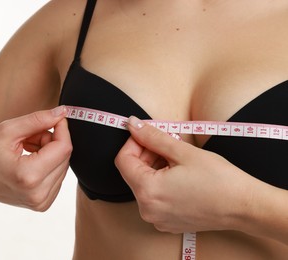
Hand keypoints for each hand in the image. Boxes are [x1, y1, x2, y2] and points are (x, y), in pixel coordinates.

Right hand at [0, 106, 71, 210]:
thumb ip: (38, 120)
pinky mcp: (43, 204)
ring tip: (27, 149)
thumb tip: (63, 112)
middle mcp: (38, 194)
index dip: (62, 129)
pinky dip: (49, 165)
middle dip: (52, 140)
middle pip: (65, 156)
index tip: (55, 117)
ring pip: (63, 165)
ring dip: (51, 152)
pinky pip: (58, 176)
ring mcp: (42, 202)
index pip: (63, 148)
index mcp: (28, 176)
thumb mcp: (7, 130)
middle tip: (30, 136)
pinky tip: (31, 161)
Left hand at [115, 116, 257, 232]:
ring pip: (143, 184)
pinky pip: (154, 197)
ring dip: (154, 166)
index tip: (147, 133)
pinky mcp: (166, 221)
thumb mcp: (182, 151)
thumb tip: (133, 124)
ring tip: (176, 156)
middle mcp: (147, 209)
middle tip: (166, 141)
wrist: (245, 206)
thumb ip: (153, 137)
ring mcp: (157, 218)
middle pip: (132, 172)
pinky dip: (160, 181)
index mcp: (148, 192)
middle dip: (146, 153)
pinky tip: (178, 173)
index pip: (123, 160)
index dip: (133, 142)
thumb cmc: (219, 180)